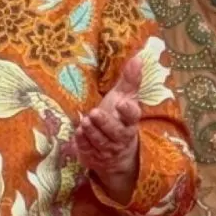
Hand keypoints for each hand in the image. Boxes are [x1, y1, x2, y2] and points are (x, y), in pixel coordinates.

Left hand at [65, 57, 142, 202]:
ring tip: (84, 122)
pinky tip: (77, 135)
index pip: (133, 117)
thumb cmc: (118, 119)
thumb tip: (138, 57)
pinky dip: (83, 144)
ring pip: (101, 143)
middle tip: (94, 113)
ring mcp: (108, 150)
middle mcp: (121, 137)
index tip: (122, 103)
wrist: (116, 153)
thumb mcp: (123, 98)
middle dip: (105, 123)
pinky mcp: (95, 157)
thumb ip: (129, 80)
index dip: (128, 111)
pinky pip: (89, 152)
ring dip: (92, 133)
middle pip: (115, 132)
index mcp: (130, 122)